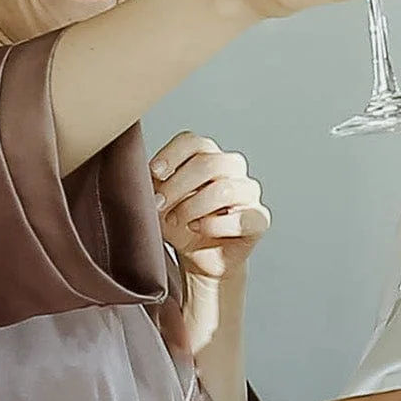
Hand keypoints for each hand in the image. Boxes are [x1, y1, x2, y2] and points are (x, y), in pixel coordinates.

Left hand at [151, 133, 268, 281]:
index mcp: (208, 157)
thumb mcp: (161, 202)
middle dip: (178, 184)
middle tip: (158, 204)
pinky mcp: (259, 219)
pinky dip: (213, 225)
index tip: (153, 173)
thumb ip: (154, 184)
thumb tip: (141, 174)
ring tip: (175, 219)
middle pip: (210, 162)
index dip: (172, 155)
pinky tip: (197, 228)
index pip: (194, 142)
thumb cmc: (180, 225)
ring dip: (192, 206)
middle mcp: (233, 169)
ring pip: (225, 188)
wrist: (198, 258)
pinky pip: (241, 218)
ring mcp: (249, 193)